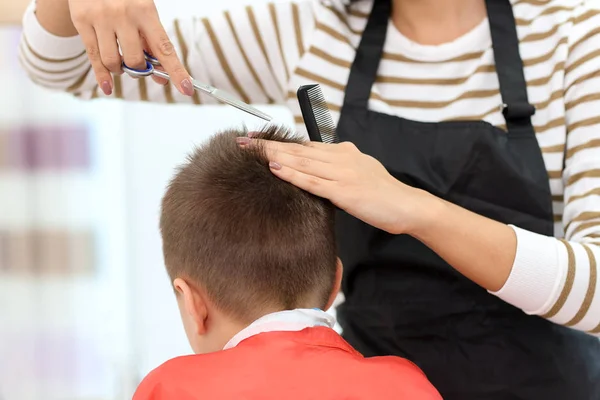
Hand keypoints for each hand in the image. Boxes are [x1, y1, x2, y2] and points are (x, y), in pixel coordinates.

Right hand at [68, 0, 192, 95]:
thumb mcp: (143, 11)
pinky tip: (107, 87)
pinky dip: (102, 76)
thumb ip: (152, 41)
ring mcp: (100, 18)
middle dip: (139, 69)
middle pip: (135, 61)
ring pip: (113, 62)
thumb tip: (162, 77)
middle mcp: (123, 14)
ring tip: (121, 62)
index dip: (176, 71)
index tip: (187, 89)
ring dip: (120, 70)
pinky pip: (93, 57)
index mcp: (145, 10)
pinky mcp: (81, 20)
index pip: (164, 48)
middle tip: (139, 65)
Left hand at [240, 136, 428, 234]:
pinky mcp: (344, 192)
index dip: (278, 141)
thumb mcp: (360, 171)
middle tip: (243, 141)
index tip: (255, 138)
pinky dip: (292, 174)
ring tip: (250, 151)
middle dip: (268, 144)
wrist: (406, 206)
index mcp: (343, 152)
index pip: (304, 145)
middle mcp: (340, 158)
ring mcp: (341, 174)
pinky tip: (274, 168)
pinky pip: (312, 182)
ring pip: (301, 162)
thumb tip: (319, 165)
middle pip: (297, 149)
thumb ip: (339, 165)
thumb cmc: (382, 193)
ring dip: (273, 155)